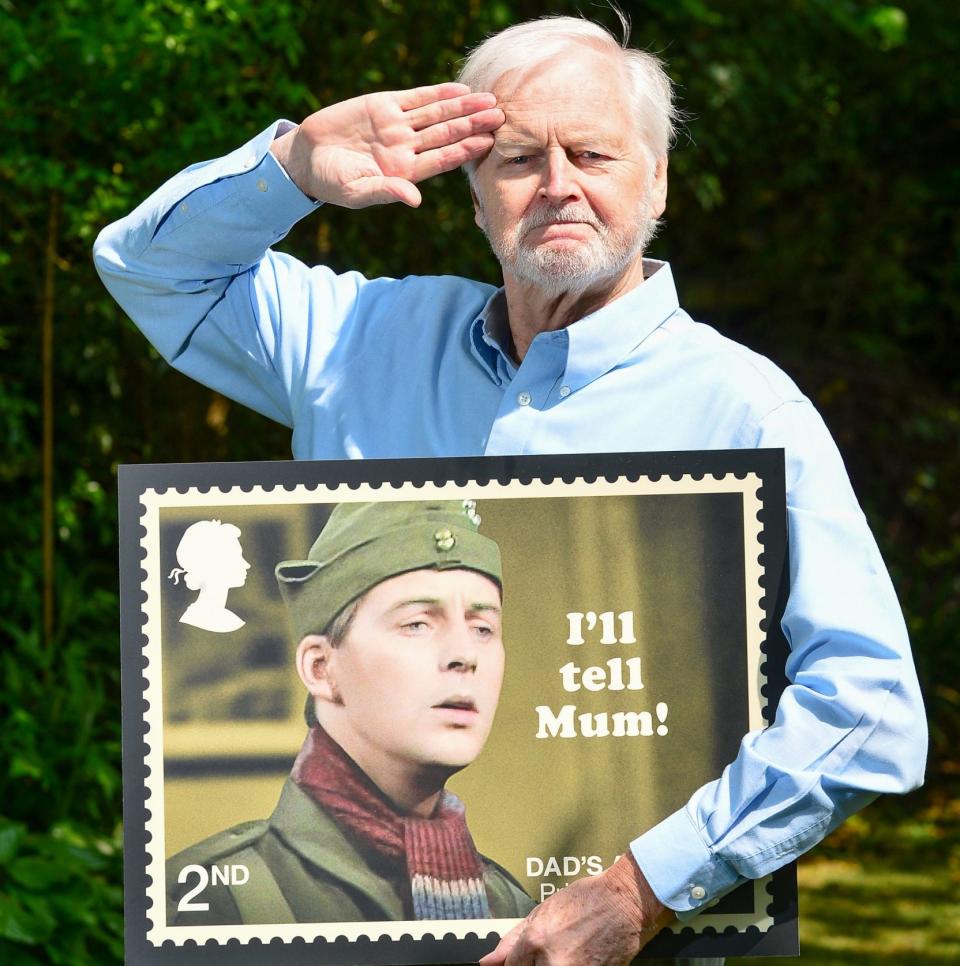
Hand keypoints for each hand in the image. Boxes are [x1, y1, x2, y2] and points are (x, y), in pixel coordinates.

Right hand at [269, 83, 502, 207]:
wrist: (306, 158)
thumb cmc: (331, 183)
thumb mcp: (357, 192)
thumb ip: (387, 192)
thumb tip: (415, 200)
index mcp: (405, 172)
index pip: (443, 159)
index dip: (465, 150)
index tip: (488, 142)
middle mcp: (406, 148)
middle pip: (447, 134)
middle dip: (473, 124)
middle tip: (501, 116)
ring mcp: (397, 126)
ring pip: (436, 114)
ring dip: (463, 107)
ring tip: (488, 100)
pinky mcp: (383, 106)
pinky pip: (416, 98)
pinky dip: (437, 93)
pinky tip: (459, 89)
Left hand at [479, 853, 674, 965]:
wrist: (624, 901)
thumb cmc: (586, 899)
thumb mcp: (544, 910)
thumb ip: (513, 939)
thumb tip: (488, 962)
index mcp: (536, 939)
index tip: (520, 964)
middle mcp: (552, 960)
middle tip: (548, 954)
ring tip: (567, 951)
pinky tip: (579, 955)